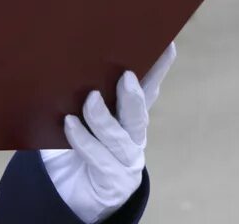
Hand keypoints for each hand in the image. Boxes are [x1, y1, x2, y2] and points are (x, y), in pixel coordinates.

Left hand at [41, 44, 175, 223]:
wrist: (71, 193)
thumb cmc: (76, 147)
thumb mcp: (79, 117)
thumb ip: (81, 96)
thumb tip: (72, 61)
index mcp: (130, 118)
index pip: (148, 90)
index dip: (158, 70)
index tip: (167, 46)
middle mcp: (134, 138)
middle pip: (138, 114)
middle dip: (134, 95)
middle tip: (126, 75)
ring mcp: (126, 161)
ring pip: (119, 137)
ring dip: (103, 118)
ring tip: (91, 100)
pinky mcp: (113, 181)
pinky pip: (99, 158)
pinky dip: (84, 140)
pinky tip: (70, 125)